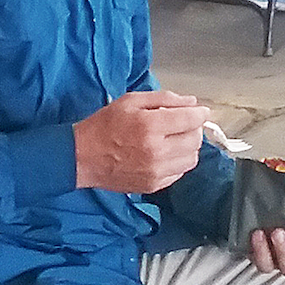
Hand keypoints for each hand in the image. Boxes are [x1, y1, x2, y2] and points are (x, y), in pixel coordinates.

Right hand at [74, 90, 209, 194]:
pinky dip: (178, 161)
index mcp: (150, 126)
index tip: (202, 111)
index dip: (200, 113)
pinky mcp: (153, 185)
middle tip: (184, 123)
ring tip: (175, 139)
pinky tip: (165, 154)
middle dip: (194, 128)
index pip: (190, 119)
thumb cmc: (105, 125)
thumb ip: (164, 99)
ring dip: (188, 146)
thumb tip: (192, 103)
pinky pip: (179, 172)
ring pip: (191, 159)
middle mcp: (156, 151)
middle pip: (195, 140)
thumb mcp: (131, 101)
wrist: (83, 157)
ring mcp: (156, 172)